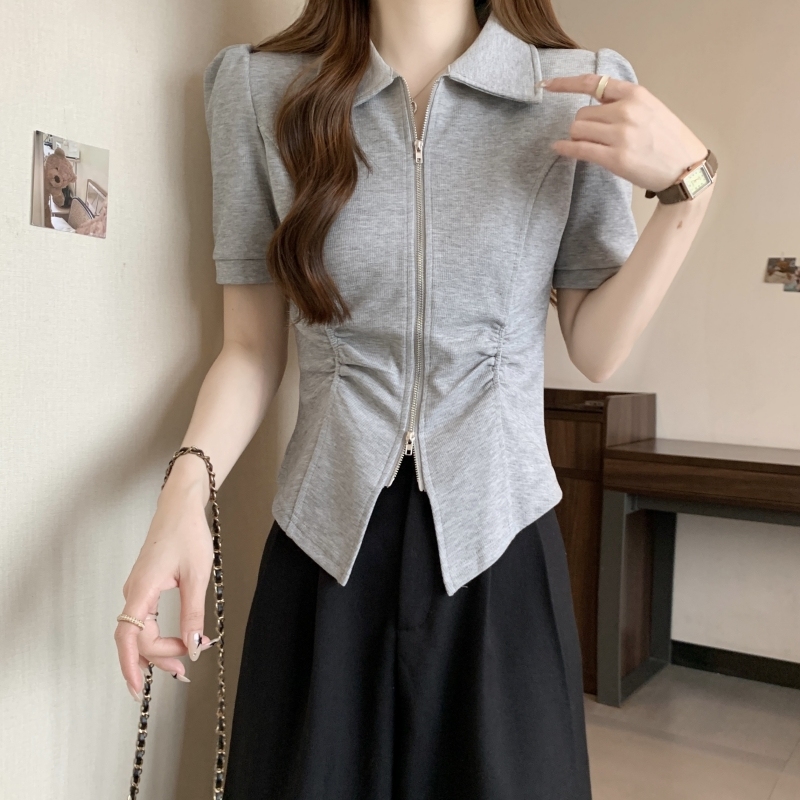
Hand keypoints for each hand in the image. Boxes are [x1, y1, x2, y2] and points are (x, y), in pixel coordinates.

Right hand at [114, 475, 215, 701]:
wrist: (180, 506)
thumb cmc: (187, 533)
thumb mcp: (196, 576)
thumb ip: (193, 614)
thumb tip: (193, 647)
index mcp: (141, 590)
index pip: (130, 637)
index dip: (140, 662)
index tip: (158, 678)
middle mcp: (133, 592)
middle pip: (135, 638)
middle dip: (156, 659)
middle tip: (183, 672)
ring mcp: (137, 590)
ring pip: (138, 631)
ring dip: (156, 650)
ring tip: (180, 663)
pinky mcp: (145, 587)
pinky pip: (143, 619)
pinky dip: (157, 635)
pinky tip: (172, 642)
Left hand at [540, 73, 708, 192]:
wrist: (685, 168)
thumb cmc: (667, 140)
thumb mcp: (650, 108)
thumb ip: (624, 102)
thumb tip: (593, 101)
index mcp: (635, 94)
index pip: (592, 82)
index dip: (565, 83)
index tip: (546, 85)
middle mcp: (627, 111)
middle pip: (581, 113)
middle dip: (581, 125)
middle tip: (592, 138)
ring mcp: (621, 135)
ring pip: (577, 130)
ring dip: (577, 138)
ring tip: (591, 146)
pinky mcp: (616, 158)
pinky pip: (579, 149)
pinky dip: (565, 149)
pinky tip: (559, 149)